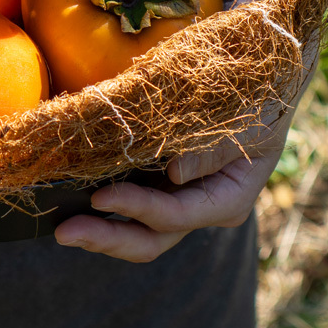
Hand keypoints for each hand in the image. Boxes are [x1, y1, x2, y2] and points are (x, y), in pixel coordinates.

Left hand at [54, 103, 296, 261]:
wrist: (266, 89)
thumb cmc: (259, 103)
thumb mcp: (247, 125)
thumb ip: (212, 150)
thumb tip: (175, 173)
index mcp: (226, 200)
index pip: (173, 215)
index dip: (135, 208)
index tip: (98, 197)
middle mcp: (201, 208)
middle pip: (152, 238)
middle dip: (107, 238)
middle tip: (63, 232)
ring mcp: (182, 199)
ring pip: (139, 229)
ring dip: (101, 231)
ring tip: (61, 228)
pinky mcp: (167, 184)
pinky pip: (135, 204)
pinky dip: (107, 208)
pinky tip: (74, 202)